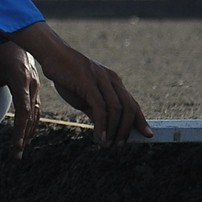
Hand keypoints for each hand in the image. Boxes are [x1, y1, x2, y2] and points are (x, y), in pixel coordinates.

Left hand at [0, 42, 41, 153]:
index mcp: (20, 79)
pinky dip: (31, 123)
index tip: (17, 145)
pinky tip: (26, 135)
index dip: (21, 129)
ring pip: (35, 114)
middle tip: (16, 156)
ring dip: (28, 133)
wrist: (9, 37)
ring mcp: (36, 85)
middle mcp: (32, 83)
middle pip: (31, 116)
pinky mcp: (35, 86)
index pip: (24, 110)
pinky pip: (35, 108)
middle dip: (23, 137)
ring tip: (20, 150)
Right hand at [8, 21, 150, 147]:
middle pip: (129, 108)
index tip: (148, 135)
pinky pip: (100, 107)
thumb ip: (97, 110)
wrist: (53, 56)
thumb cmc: (69, 76)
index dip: (141, 120)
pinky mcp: (88, 83)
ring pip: (117, 109)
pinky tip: (100, 136)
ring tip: (108, 144)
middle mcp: (112, 80)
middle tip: (120, 145)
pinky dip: (102, 124)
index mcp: (114, 82)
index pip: (132, 103)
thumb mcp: (85, 96)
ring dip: (114, 130)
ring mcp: (101, 80)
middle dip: (127, 129)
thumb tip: (105, 128)